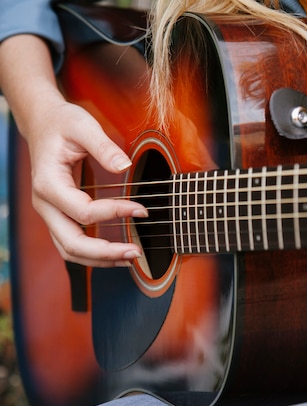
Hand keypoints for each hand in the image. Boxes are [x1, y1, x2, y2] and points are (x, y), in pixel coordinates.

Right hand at [26, 96, 147, 266]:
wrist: (43, 123)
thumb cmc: (62, 123)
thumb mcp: (83, 126)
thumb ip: (103, 146)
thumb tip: (124, 166)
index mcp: (48, 184)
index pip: (83, 211)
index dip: (114, 213)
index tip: (141, 210)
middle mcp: (45, 204)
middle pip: (71, 243)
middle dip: (104, 252)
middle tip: (135, 252)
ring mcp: (50, 212)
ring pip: (70, 250)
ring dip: (100, 259)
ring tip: (130, 258)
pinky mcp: (59, 215)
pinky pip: (73, 243)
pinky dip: (94, 253)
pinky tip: (117, 253)